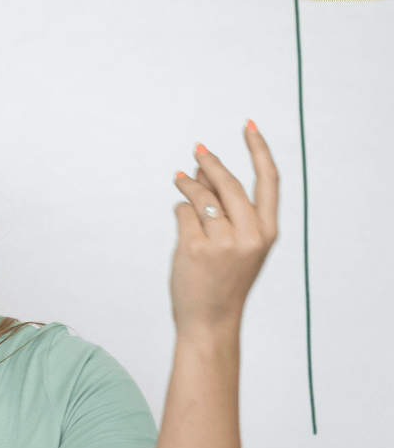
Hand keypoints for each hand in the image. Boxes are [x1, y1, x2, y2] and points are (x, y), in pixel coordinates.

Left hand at [170, 122, 278, 336]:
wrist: (209, 321)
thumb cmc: (223, 283)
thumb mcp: (241, 247)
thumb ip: (230, 211)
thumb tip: (205, 170)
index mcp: (267, 232)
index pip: (268, 181)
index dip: (259, 149)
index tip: (248, 125)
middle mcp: (248, 235)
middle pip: (228, 184)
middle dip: (210, 163)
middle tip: (197, 150)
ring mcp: (221, 242)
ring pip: (201, 197)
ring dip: (188, 184)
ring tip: (180, 178)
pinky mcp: (194, 248)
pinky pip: (183, 214)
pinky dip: (179, 211)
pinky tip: (180, 215)